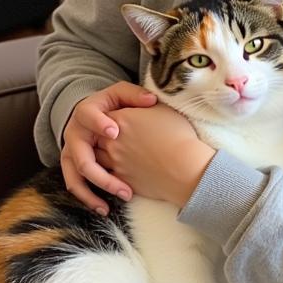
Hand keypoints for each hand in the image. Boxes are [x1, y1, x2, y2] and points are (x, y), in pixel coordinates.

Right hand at [60, 82, 157, 214]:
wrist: (93, 115)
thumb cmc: (112, 105)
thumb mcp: (121, 94)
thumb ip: (135, 95)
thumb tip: (152, 100)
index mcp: (85, 111)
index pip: (87, 115)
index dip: (98, 123)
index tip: (114, 132)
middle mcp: (74, 133)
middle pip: (80, 155)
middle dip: (101, 173)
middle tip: (123, 186)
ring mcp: (71, 152)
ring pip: (74, 176)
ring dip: (92, 192)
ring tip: (112, 204)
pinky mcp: (72, 167)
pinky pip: (76, 185)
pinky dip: (88, 198)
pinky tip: (104, 209)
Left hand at [95, 102, 215, 206]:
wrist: (185, 167)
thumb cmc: (178, 136)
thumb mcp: (163, 109)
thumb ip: (144, 104)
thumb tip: (142, 102)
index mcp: (121, 119)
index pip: (104, 115)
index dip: (112, 119)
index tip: (122, 122)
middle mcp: (113, 141)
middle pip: (97, 137)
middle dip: (103, 138)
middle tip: (116, 139)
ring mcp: (115, 161)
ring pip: (98, 159)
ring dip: (105, 157)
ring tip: (118, 157)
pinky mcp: (121, 180)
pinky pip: (108, 177)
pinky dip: (112, 176)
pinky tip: (124, 173)